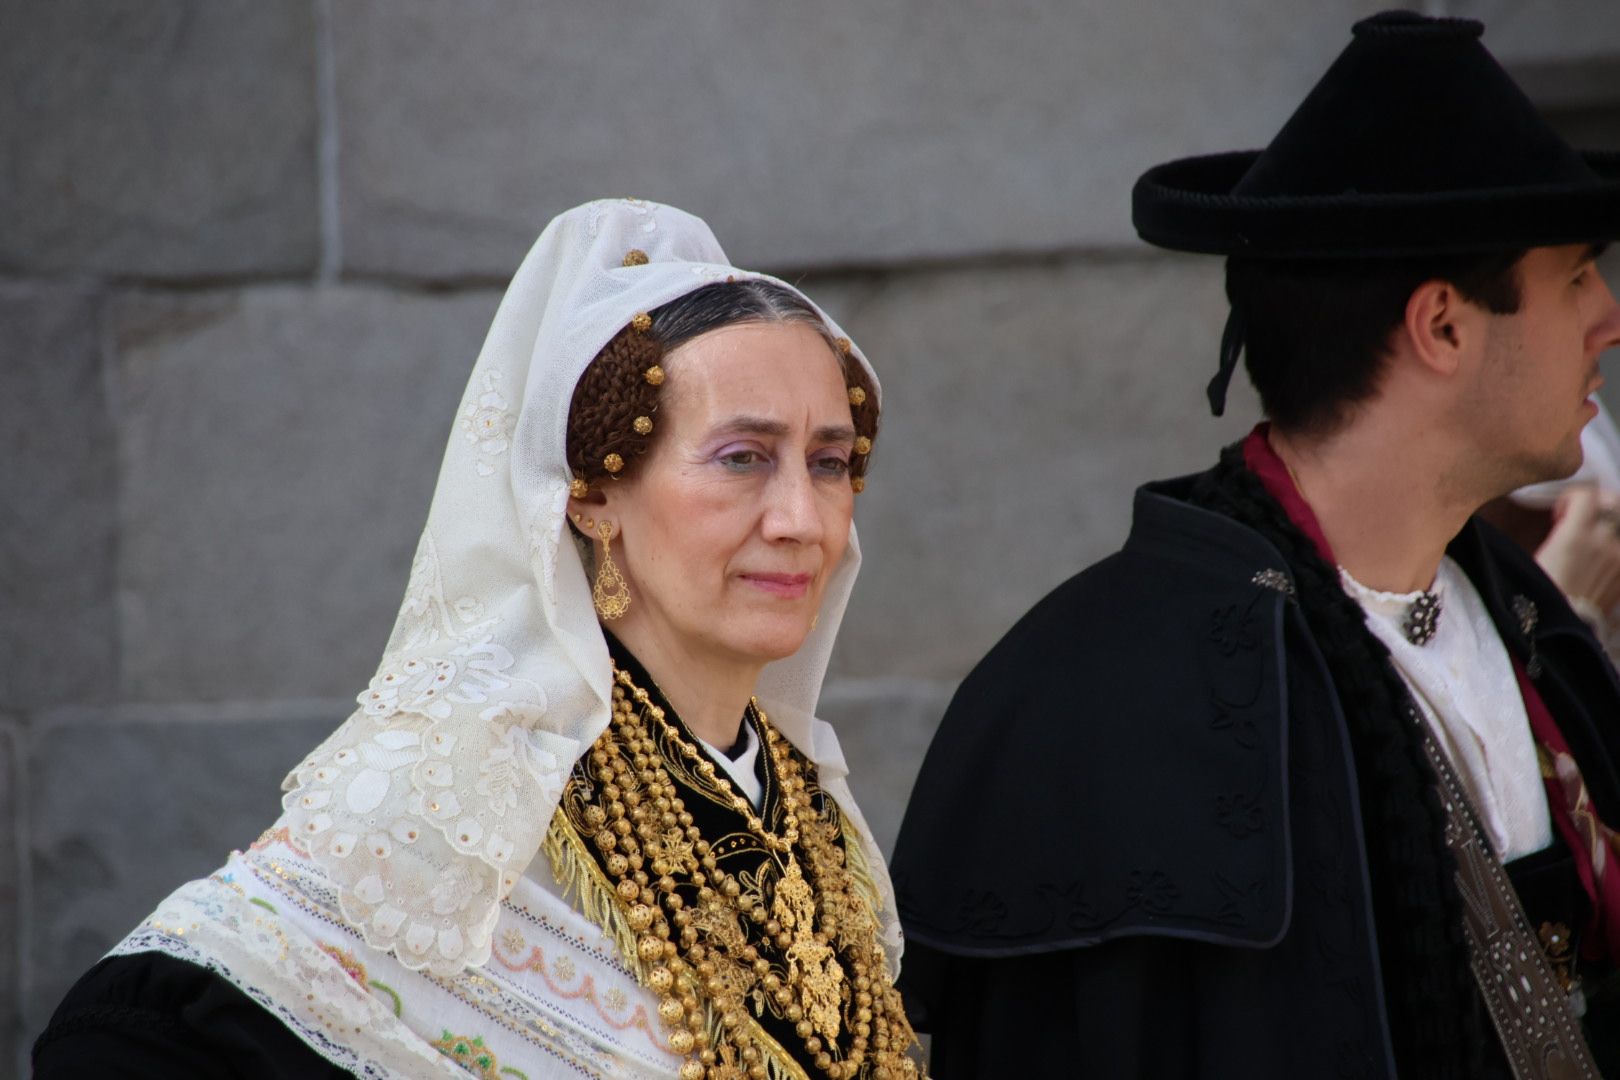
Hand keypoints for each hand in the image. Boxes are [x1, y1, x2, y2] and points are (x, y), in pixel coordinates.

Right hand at [1535, 485, 1619, 620]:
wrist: (1562, 628)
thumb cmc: (1541, 592)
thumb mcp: (1541, 555)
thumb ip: (1560, 530)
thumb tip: (1567, 518)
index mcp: (1575, 535)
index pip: (1586, 495)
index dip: (1570, 498)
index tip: (1559, 513)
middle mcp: (1603, 542)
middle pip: (1611, 504)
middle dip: (1595, 506)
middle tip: (1579, 520)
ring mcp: (1618, 559)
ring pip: (1618, 528)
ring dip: (1606, 528)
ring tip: (1591, 541)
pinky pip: (1619, 550)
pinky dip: (1612, 548)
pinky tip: (1599, 561)